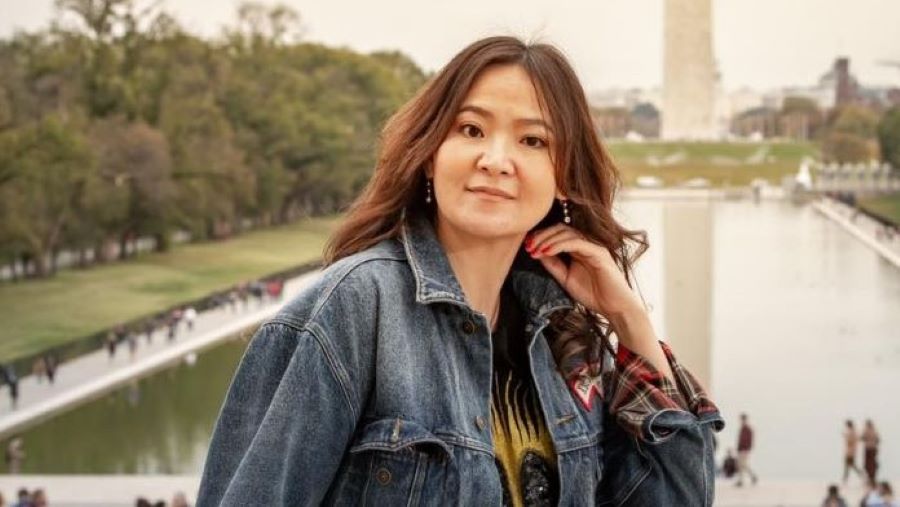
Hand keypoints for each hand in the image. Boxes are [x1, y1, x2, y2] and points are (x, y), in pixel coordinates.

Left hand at [526, 224, 673, 381]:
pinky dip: (560, 245)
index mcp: (578, 249)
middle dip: (542, 236)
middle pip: (560, 229)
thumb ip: (553, 265)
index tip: (527, 246)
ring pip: (568, 233)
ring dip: (548, 239)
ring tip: (535, 249)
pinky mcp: (599, 253)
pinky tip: (548, 251)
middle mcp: (586, 244)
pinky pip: (577, 242)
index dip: (541, 237)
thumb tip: (536, 252)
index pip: (557, 234)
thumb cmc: (593, 294)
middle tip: (528, 246)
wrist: (614, 308)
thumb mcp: (565, 278)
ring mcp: (593, 247)